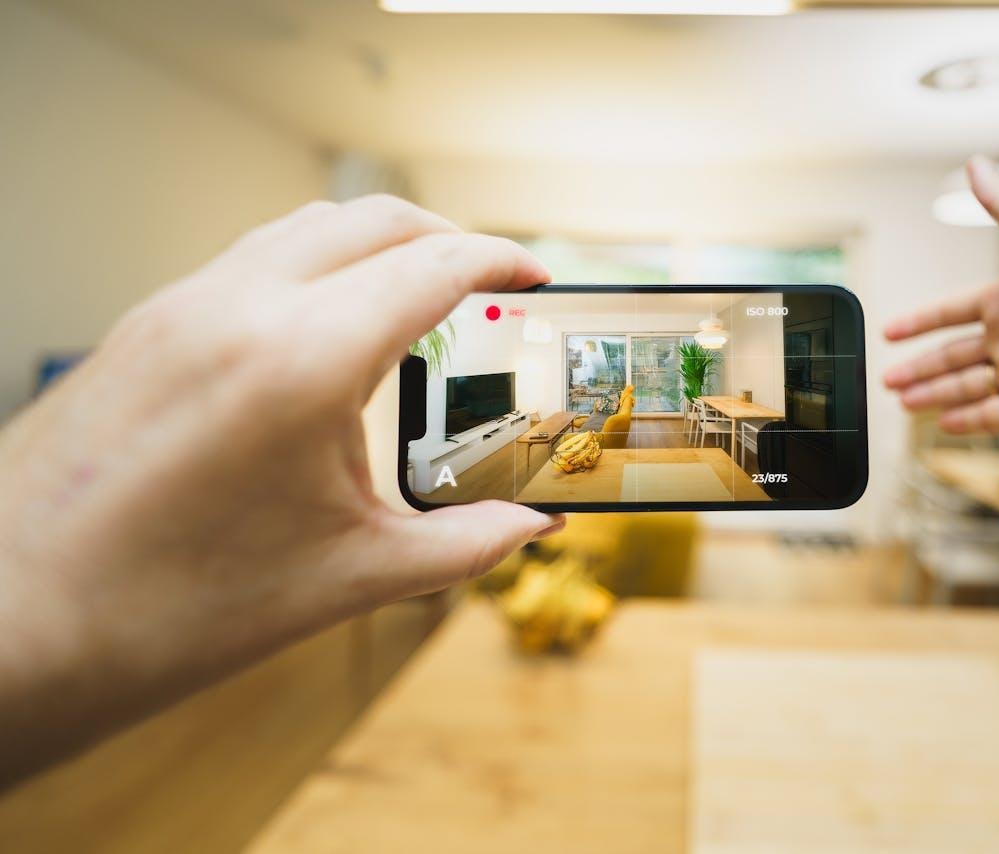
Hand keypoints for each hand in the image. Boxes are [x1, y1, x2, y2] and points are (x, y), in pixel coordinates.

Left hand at [0, 196, 562, 782]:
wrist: (16, 623)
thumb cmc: (169, 608)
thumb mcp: (348, 577)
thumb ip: (462, 544)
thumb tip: (529, 525)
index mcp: (302, 360)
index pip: (433, 265)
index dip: (501, 259)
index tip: (536, 275)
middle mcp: (238, 307)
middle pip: (375, 220)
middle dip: (448, 239)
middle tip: (489, 284)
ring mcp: (181, 306)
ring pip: (307, 228)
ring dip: (376, 245)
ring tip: (417, 303)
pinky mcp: (145, 325)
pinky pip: (251, 259)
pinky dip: (313, 268)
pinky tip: (326, 335)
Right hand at [883, 157, 998, 432]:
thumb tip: (974, 164)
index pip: (954, 311)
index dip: (921, 322)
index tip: (892, 332)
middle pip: (956, 355)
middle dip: (920, 368)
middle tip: (888, 380)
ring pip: (969, 388)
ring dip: (935, 396)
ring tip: (903, 403)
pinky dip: (970, 422)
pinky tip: (945, 424)